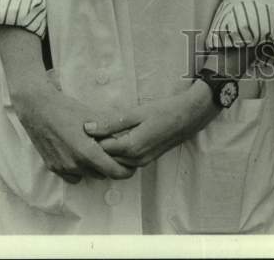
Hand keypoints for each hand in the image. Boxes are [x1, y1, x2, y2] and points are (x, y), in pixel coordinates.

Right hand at [12, 82, 135, 183]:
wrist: (38, 109)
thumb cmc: (67, 109)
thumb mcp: (93, 115)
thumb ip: (111, 128)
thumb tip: (126, 135)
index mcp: (87, 152)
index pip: (113, 171)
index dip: (125, 171)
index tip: (131, 166)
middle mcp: (75, 164)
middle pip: (102, 174)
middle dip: (110, 165)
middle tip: (114, 153)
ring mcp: (63, 168)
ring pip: (87, 175)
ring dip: (94, 167)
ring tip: (96, 150)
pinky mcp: (53, 167)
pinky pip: (72, 176)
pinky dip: (80, 169)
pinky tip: (80, 154)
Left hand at [83, 82, 216, 167]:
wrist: (189, 116)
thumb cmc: (164, 111)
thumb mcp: (136, 113)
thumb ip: (111, 122)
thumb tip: (87, 128)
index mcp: (131, 148)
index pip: (101, 150)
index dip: (91, 140)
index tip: (84, 128)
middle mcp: (135, 160)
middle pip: (107, 160)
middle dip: (97, 148)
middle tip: (90, 131)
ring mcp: (142, 162)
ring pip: (116, 163)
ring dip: (108, 151)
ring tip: (102, 134)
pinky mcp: (146, 160)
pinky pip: (126, 162)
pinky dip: (118, 153)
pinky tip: (117, 138)